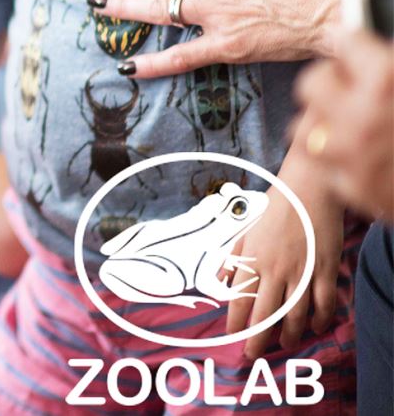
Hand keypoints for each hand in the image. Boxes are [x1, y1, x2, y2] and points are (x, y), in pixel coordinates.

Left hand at [226, 170, 342, 358]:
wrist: (309, 189)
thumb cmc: (275, 208)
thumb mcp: (245, 231)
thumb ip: (232, 259)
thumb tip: (218, 282)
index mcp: (253, 260)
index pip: (240, 300)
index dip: (236, 322)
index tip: (232, 336)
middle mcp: (276, 270)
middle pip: (265, 314)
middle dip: (258, 338)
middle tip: (253, 354)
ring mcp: (303, 271)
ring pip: (295, 314)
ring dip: (289, 334)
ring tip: (284, 345)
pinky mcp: (326, 269)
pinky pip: (324, 302)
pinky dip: (320, 319)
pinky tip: (315, 328)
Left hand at [292, 32, 393, 218]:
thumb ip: (390, 67)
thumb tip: (366, 41)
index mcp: (388, 79)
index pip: (346, 42)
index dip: (355, 46)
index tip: (355, 48)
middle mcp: (364, 115)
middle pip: (314, 82)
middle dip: (332, 83)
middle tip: (349, 88)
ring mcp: (353, 154)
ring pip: (305, 127)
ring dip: (325, 125)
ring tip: (349, 126)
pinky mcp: (351, 187)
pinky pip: (322, 165)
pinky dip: (336, 160)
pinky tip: (357, 155)